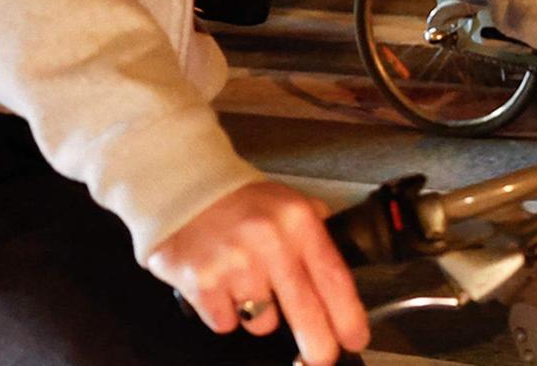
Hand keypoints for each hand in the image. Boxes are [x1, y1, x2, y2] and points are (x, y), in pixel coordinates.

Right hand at [145, 181, 369, 365]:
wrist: (182, 188)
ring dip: (258, 315)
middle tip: (321, 358)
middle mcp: (269, 242)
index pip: (333, 277)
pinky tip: (222, 287)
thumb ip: (317, 233)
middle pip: (304, 308)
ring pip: (261, 322)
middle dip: (317, 342)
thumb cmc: (242, 202)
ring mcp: (234, 264)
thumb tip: (337, 274)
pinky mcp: (201, 282)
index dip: (347, 315)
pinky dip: (225, 313)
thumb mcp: (289, 203)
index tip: (354, 338)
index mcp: (298, 222)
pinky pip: (225, 322)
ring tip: (247, 285)